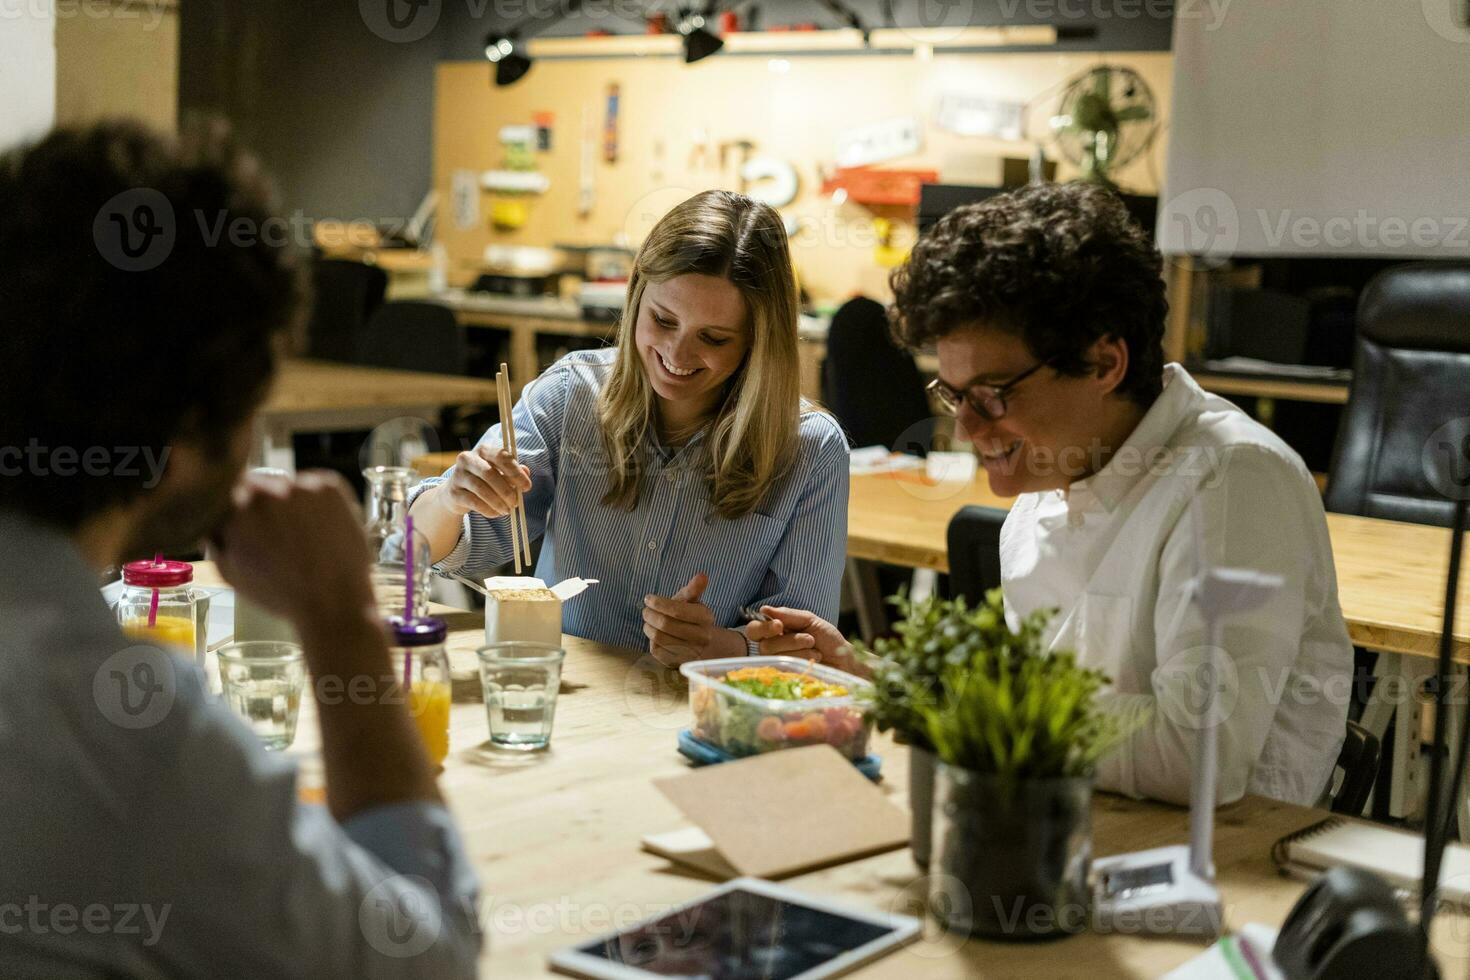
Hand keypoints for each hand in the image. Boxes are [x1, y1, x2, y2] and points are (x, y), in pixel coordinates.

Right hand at [213, 470, 375, 629]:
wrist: (333, 601)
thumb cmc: (281, 593)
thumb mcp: (230, 572)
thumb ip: (215, 538)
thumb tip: (212, 517)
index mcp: (236, 510)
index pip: (230, 490)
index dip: (240, 507)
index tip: (251, 521)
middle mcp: (266, 491)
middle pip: (260, 483)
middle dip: (265, 503)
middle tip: (281, 531)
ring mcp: (301, 486)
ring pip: (290, 485)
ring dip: (292, 501)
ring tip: (305, 536)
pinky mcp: (330, 486)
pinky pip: (319, 485)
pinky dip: (319, 501)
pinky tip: (322, 529)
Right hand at [439, 445, 531, 519]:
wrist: (456, 493)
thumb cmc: (484, 480)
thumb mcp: (500, 473)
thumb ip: (513, 472)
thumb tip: (526, 473)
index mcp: (483, 450)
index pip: (501, 456)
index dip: (515, 472)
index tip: (527, 487)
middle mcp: (468, 459)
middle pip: (489, 473)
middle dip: (506, 490)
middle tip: (516, 503)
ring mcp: (458, 475)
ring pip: (481, 489)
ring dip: (498, 502)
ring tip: (507, 510)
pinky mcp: (453, 492)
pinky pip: (474, 502)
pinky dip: (488, 510)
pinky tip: (496, 513)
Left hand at [642, 573, 742, 667]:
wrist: (702, 643)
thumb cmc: (692, 617)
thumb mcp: (693, 601)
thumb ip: (694, 589)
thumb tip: (702, 575)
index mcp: (706, 617)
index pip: (677, 611)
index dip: (659, 604)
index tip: (648, 599)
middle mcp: (702, 636)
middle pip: (666, 625)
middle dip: (651, 615)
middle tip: (645, 611)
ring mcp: (691, 652)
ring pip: (659, 638)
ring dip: (648, 627)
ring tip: (648, 621)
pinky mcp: (678, 663)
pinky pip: (657, 651)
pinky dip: (651, 641)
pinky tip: (654, 634)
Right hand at [745, 607, 867, 676]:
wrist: (844, 659)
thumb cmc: (827, 639)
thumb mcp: (810, 621)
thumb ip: (787, 615)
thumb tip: (763, 610)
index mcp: (775, 633)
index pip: (754, 630)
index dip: (763, 628)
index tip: (779, 626)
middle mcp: (772, 649)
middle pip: (764, 645)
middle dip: (790, 640)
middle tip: (810, 639)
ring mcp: (778, 666)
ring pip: (776, 657)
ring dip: (799, 649)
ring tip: (815, 649)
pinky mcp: (786, 679)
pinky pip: (785, 669)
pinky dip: (803, 660)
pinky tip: (814, 660)